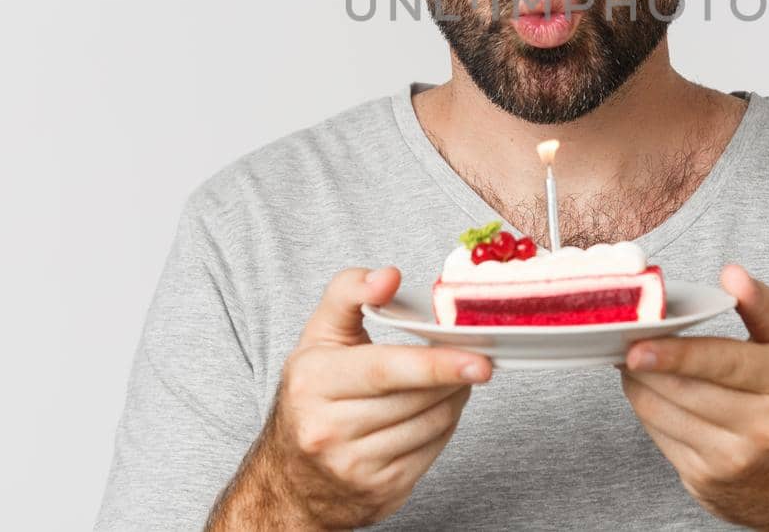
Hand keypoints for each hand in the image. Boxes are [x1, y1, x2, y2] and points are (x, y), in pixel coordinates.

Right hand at [212, 266, 491, 529]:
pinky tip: (436, 409)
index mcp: (313, 381)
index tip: (478, 361)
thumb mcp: (319, 334)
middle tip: (473, 358)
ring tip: (453, 380)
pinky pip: (432, 452)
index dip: (436, 364)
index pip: (385, 370)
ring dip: (454, 399)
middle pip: (416, 398)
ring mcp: (353, 466)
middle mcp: (327, 428)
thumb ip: (350, 291)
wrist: (289, 475)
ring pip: (430, 425)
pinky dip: (444, 426)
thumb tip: (388, 276)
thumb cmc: (312, 392)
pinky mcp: (379, 491)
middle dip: (453, 376)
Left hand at [620, 264, 768, 530]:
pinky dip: (648, 412)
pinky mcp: (708, 482)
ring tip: (633, 362)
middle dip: (645, 365)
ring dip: (639, 385)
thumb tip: (731, 273)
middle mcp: (765, 426)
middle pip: (685, 389)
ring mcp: (735, 460)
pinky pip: (661, 439)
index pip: (722, 362)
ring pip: (665, 414)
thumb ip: (764, 307)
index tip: (637, 345)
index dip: (675, 354)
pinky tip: (650, 393)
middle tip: (624, 341)